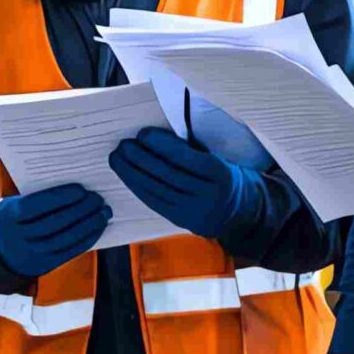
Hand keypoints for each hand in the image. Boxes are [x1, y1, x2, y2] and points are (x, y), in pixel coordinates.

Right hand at [0, 183, 112, 278]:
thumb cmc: (12, 220)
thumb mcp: (13, 206)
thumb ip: (36, 199)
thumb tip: (73, 190)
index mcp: (9, 217)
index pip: (37, 206)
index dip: (60, 197)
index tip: (81, 189)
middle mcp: (19, 238)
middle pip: (54, 223)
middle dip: (80, 210)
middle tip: (97, 199)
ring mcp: (32, 254)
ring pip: (65, 239)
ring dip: (88, 225)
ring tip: (103, 212)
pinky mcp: (44, 265)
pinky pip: (69, 252)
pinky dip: (87, 239)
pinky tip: (98, 228)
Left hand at [108, 126, 256, 240]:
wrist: (236, 211)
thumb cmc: (220, 175)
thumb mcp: (215, 158)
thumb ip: (190, 149)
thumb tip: (155, 136)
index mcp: (219, 172)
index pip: (185, 158)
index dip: (161, 145)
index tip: (142, 133)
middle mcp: (207, 194)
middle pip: (167, 174)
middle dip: (140, 158)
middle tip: (123, 145)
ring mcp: (193, 210)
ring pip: (157, 190)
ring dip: (132, 173)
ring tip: (117, 158)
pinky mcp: (180, 220)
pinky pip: (154, 202)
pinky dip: (137, 187)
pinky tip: (125, 175)